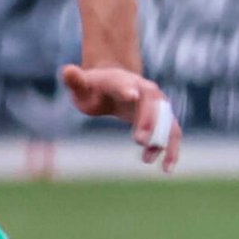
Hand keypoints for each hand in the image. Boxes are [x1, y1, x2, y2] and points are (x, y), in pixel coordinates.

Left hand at [60, 63, 180, 171]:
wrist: (114, 85)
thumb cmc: (94, 88)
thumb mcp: (81, 85)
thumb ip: (75, 80)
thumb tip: (67, 71)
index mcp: (121, 80)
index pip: (125, 83)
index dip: (127, 89)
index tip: (131, 96)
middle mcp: (144, 89)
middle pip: (151, 102)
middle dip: (147, 120)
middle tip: (139, 140)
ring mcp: (156, 103)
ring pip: (166, 118)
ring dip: (162, 138)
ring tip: (148, 159)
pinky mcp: (162, 118)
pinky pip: (171, 132)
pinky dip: (171, 148)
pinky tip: (165, 168)